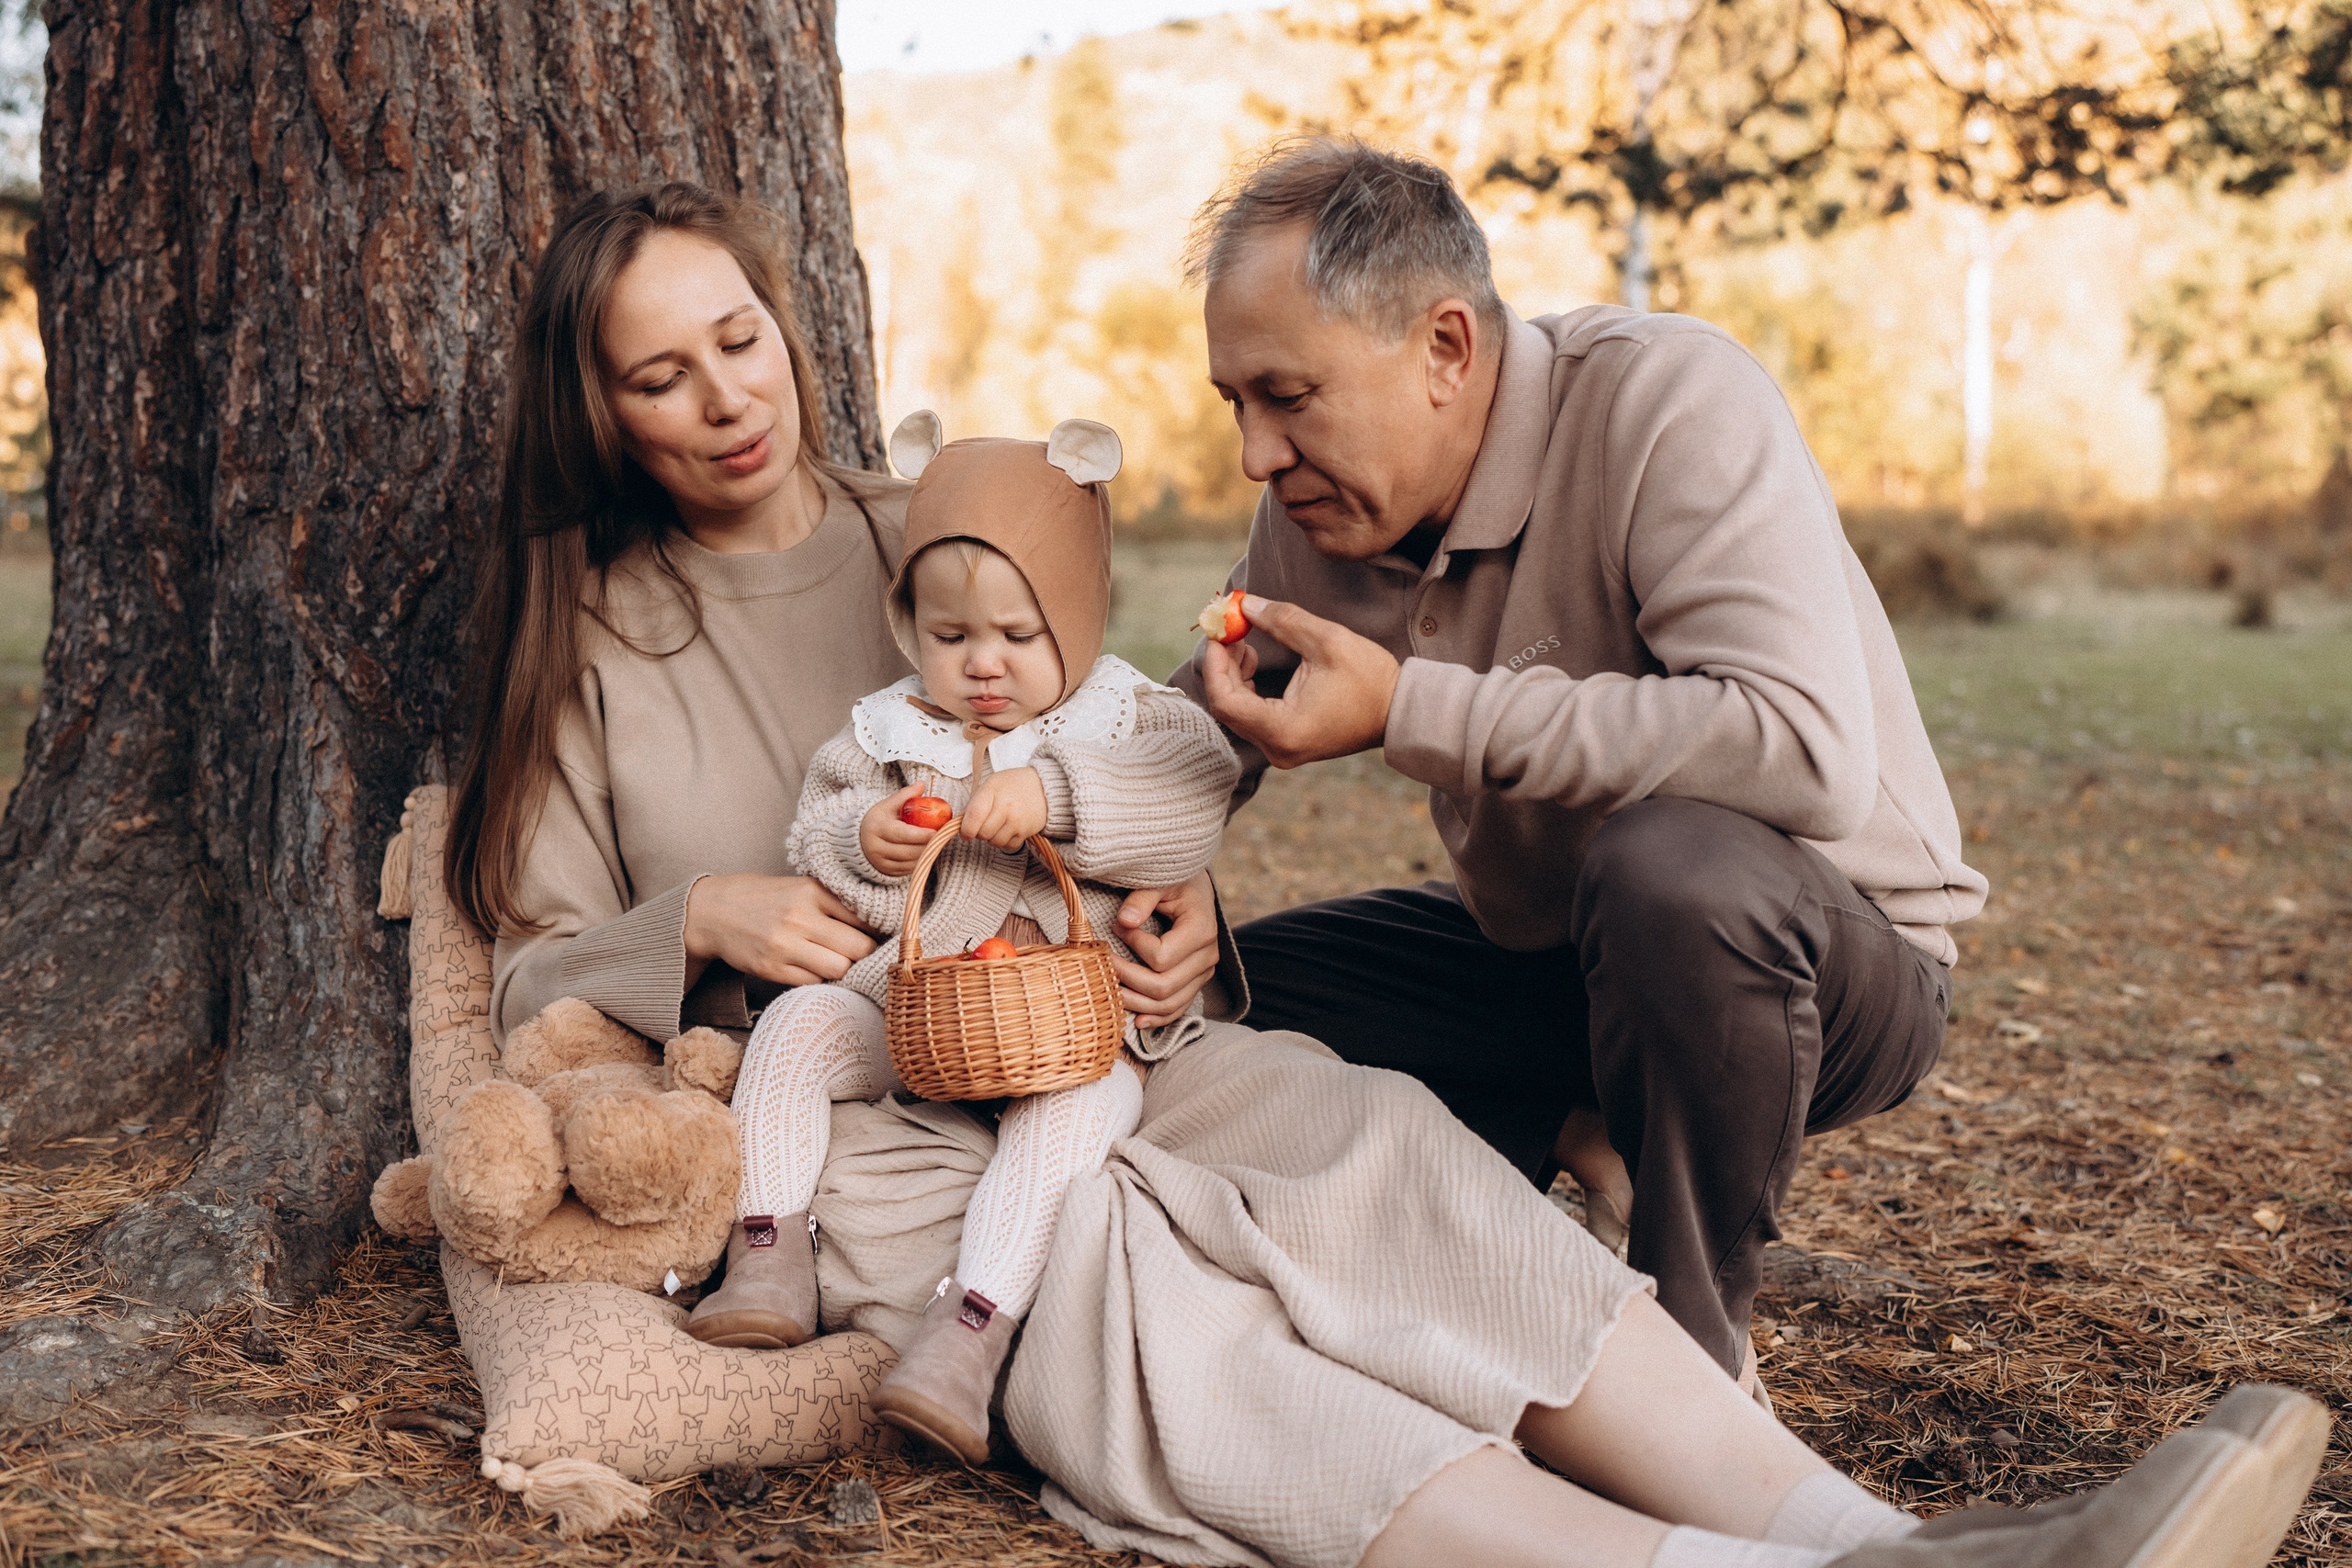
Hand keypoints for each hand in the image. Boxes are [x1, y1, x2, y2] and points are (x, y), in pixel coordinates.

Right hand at [684, 873, 878, 987]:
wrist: (712, 911)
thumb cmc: (762, 897)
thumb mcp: (798, 886)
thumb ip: (832, 902)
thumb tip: (875, 924)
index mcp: (811, 891)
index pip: (865, 918)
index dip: (877, 931)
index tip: (880, 936)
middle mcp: (799, 917)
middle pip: (859, 948)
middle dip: (865, 954)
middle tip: (860, 953)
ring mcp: (784, 945)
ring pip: (839, 969)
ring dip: (842, 969)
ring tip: (834, 961)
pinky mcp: (770, 968)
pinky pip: (812, 982)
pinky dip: (817, 978)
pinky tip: (811, 967)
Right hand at [862, 783, 940, 877]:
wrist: (860, 837)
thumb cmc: (879, 819)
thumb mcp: (888, 804)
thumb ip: (906, 795)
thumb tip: (922, 784)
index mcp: (877, 828)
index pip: (901, 834)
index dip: (919, 835)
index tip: (934, 832)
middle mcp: (876, 847)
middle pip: (907, 851)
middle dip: (926, 845)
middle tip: (940, 837)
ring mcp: (881, 862)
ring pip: (909, 862)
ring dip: (925, 854)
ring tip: (935, 843)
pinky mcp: (887, 871)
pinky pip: (908, 870)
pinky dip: (919, 861)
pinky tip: (925, 851)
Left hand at [962, 766, 1047, 850]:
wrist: (1044, 787)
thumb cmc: (1014, 784)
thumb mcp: (991, 785)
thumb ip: (974, 802)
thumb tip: (960, 823)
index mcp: (992, 791)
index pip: (973, 816)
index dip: (965, 829)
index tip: (965, 832)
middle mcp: (1005, 806)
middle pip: (982, 833)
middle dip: (979, 832)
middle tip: (984, 824)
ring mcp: (1017, 820)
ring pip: (994, 842)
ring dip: (992, 838)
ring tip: (998, 825)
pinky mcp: (1026, 831)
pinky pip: (1008, 846)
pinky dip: (1005, 841)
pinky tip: (1009, 829)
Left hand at [1113, 870, 1221, 1028]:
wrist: (1195, 887)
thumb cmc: (1176, 879)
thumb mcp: (1159, 880)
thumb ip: (1142, 898)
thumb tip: (1125, 921)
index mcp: (1201, 930)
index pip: (1161, 957)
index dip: (1133, 946)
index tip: (1115, 926)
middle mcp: (1207, 956)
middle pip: (1164, 986)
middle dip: (1127, 978)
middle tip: (1103, 962)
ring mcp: (1203, 973)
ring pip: (1169, 1004)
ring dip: (1137, 1003)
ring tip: (1110, 992)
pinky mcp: (1195, 982)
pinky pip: (1178, 1008)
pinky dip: (1156, 1018)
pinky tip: (1136, 1021)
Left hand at [1201, 595, 1398, 767]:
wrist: (1401, 711)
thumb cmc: (1370, 679)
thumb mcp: (1327, 640)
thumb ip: (1283, 621)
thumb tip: (1246, 605)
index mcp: (1283, 730)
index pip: (1225, 700)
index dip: (1214, 663)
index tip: (1218, 631)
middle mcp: (1277, 748)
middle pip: (1226, 707)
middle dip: (1222, 665)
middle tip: (1229, 630)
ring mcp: (1282, 749)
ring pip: (1236, 712)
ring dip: (1232, 675)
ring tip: (1244, 643)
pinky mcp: (1287, 743)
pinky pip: (1251, 716)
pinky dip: (1244, 688)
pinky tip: (1253, 662)